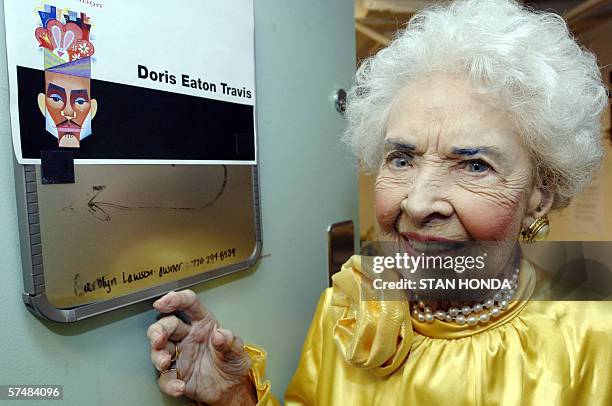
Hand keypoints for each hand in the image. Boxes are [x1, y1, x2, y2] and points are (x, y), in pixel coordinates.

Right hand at [147, 290, 256, 404]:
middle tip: (158, 339)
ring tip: (164, 362)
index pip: (188, 305)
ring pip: (159, 349)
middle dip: (158, 330)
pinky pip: (166, 378)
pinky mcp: (176, 375)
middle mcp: (187, 336)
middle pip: (167, 325)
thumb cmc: (232, 363)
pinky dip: (169, 383)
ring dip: (158, 355)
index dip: (175, 300)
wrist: (230, 389)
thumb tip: (219, 335)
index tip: (163, 302)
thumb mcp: (237, 351)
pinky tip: (179, 386)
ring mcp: (180, 355)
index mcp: (202, 323)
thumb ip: (230, 341)